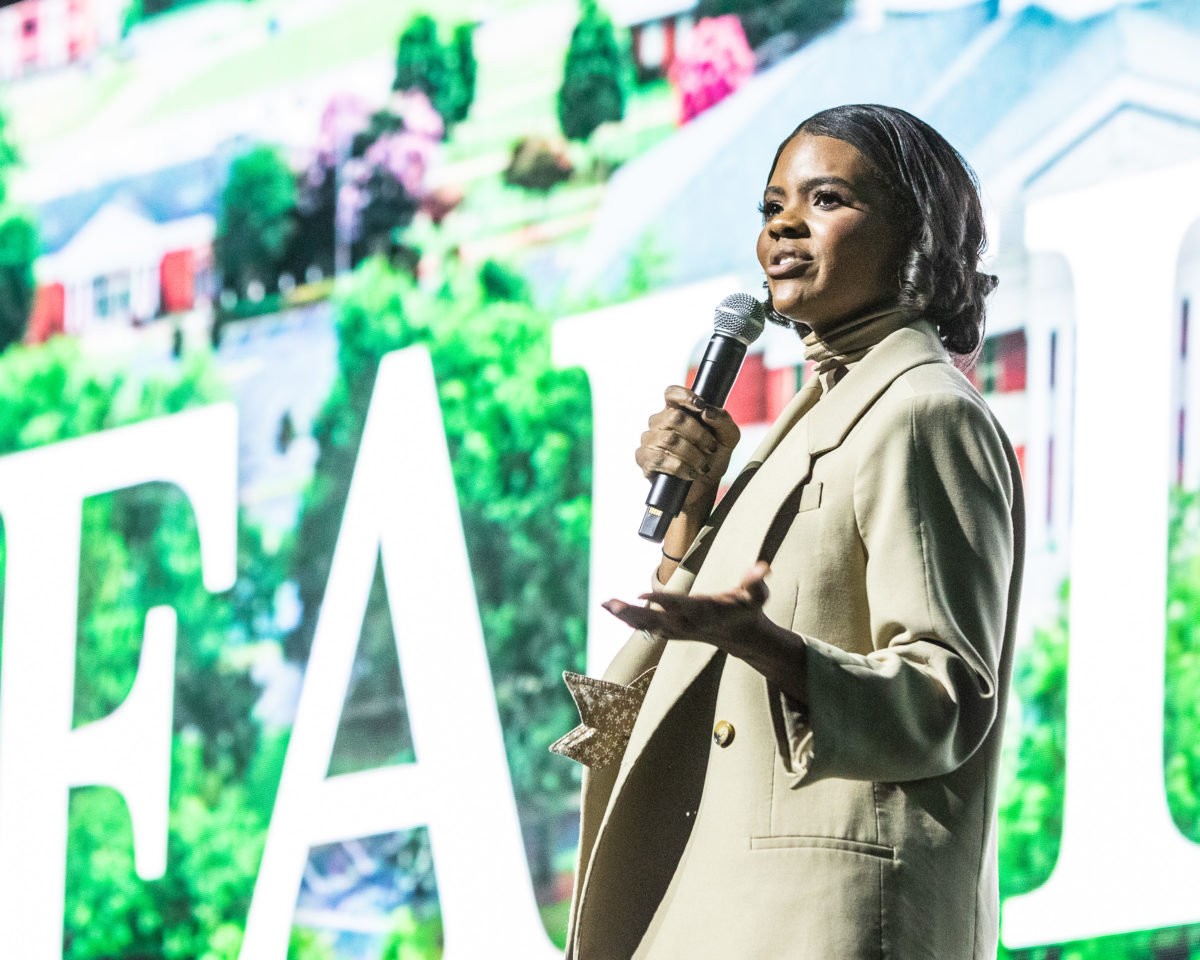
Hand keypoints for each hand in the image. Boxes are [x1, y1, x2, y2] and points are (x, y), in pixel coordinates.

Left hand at [602, 562, 807, 701]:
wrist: (742, 637)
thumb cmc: (748, 610)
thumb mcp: (757, 595)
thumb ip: (756, 581)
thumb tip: (763, 566)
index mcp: (705, 612)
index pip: (681, 605)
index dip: (664, 600)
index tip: (644, 594)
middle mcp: (687, 623)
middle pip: (655, 618)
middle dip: (632, 612)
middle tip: (610, 603)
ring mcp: (678, 629)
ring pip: (647, 624)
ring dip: (625, 615)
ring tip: (605, 603)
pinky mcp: (672, 630)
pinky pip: (646, 626)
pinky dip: (629, 618)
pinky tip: (611, 608)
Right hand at [636, 386, 740, 513]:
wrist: (703, 489)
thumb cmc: (712, 459)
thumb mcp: (727, 438)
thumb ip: (723, 420)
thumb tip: (707, 411)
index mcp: (677, 411)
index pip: (672, 393)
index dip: (684, 396)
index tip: (701, 407)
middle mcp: (659, 422)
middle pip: (675, 417)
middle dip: (699, 434)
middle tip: (711, 448)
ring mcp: (649, 440)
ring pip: (670, 439)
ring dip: (693, 454)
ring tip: (703, 466)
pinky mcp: (644, 459)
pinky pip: (661, 458)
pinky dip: (681, 467)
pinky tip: (690, 473)